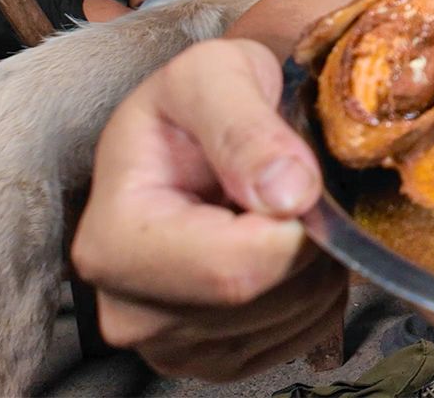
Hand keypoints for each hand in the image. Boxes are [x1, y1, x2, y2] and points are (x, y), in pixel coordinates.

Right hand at [73, 40, 345, 381]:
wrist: (192, 130)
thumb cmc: (195, 99)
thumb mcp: (214, 74)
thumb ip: (246, 127)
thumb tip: (289, 192)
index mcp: (115, 242)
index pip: (237, 269)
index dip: (295, 224)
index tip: (298, 174)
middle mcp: (130, 311)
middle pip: (270, 297)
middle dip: (310, 236)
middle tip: (289, 183)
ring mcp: (171, 344)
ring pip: (297, 317)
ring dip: (319, 258)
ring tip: (279, 209)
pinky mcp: (214, 359)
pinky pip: (305, 334)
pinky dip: (316, 287)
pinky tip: (282, 244)